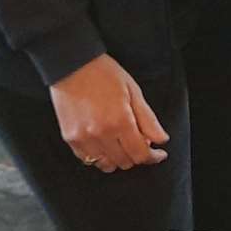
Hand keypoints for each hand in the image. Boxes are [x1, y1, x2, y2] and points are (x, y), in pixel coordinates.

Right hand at [48, 54, 168, 173]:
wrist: (71, 66)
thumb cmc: (104, 74)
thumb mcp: (133, 92)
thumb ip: (148, 119)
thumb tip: (161, 139)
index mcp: (120, 121)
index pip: (140, 154)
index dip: (153, 157)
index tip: (159, 153)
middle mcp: (101, 134)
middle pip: (125, 162)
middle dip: (137, 155)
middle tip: (140, 141)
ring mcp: (83, 138)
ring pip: (106, 165)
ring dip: (118, 158)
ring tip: (122, 143)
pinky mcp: (70, 139)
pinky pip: (88, 159)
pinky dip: (100, 156)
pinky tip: (105, 143)